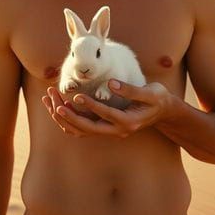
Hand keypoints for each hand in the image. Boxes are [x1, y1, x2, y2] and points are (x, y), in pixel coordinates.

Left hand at [43, 79, 171, 138]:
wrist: (163, 111)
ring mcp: (111, 132)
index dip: (89, 106)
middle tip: (55, 103)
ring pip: (82, 130)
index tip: (76, 96)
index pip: (104, 115)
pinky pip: (83, 129)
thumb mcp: (150, 92)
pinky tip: (60, 109)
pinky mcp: (106, 128)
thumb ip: (130, 89)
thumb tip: (110, 83)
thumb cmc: (158, 98)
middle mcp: (117, 131)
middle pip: (87, 128)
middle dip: (69, 116)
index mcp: (128, 122)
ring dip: (66, 119)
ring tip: (52, 102)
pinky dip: (70, 121)